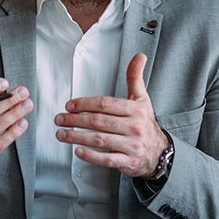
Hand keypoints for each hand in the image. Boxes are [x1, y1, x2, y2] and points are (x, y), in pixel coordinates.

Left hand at [55, 53, 167, 177]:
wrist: (159, 152)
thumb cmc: (145, 123)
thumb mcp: (142, 99)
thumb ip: (135, 77)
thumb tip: (139, 56)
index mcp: (135, 110)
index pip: (105, 104)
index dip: (84, 104)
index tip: (69, 105)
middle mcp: (134, 127)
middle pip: (99, 121)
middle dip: (75, 120)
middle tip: (60, 119)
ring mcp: (132, 145)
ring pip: (100, 140)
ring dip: (77, 137)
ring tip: (62, 134)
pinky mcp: (128, 162)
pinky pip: (107, 160)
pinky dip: (91, 156)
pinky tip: (78, 151)